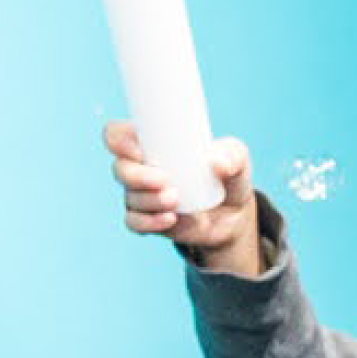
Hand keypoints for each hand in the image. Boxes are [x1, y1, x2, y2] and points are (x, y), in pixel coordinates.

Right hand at [104, 121, 262, 276]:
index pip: (119, 135)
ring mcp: (142, 195)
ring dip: (150, 200)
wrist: (233, 214)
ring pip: (130, 197)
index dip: (119, 140)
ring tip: (176, 200)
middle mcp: (141, 168)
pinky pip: (134, 222)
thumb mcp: (237, 158)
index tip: (140, 150)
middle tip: (165, 180)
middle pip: (120, 168)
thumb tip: (216, 163)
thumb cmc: (227, 174)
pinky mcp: (148, 219)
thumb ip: (232, 155)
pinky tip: (170, 219)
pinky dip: (150, 222)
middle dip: (136, 175)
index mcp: (154, 144)